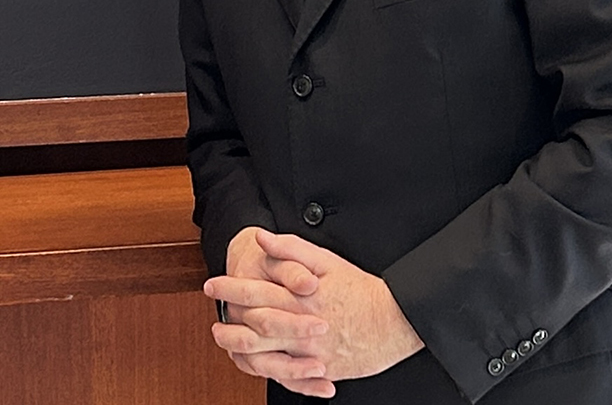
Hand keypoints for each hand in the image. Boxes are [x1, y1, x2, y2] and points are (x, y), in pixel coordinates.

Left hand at [204, 229, 423, 396]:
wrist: (394, 321)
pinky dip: (269, 374)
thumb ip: (291, 250)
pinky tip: (259, 367)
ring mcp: (308, 354)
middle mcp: (299, 328)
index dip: (230, 288)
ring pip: (264, 356)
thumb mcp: (327, 261)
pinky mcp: (320, 371)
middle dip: (229, 321)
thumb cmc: (361, 289)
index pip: (255, 292)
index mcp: (298, 298)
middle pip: (253, 327)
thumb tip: (262, 238)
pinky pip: (287, 378)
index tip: (213, 285)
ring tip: (227, 344)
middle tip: (214, 319)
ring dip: (240, 350)